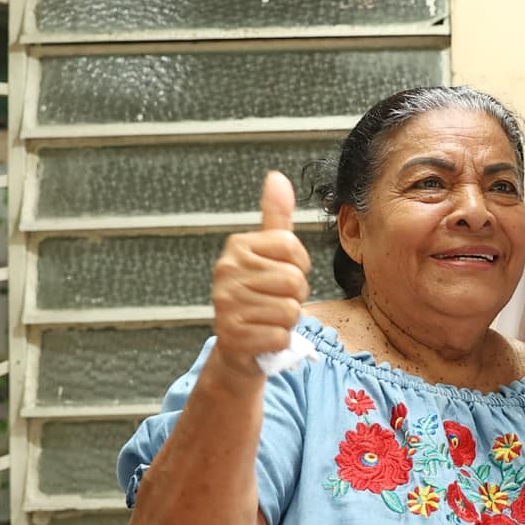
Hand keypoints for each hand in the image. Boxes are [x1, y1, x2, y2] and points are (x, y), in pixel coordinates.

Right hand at [209, 171, 311, 380]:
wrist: (239, 347)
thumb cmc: (259, 296)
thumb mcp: (268, 253)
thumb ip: (276, 217)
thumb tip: (277, 177)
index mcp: (238, 247)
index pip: (293, 248)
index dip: (298, 266)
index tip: (281, 275)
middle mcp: (226, 271)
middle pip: (294, 280)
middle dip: (294, 296)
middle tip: (274, 301)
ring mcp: (226, 304)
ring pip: (290, 310)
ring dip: (287, 320)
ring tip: (267, 318)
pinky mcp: (232, 336)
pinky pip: (281, 335)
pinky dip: (279, 340)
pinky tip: (263, 337)